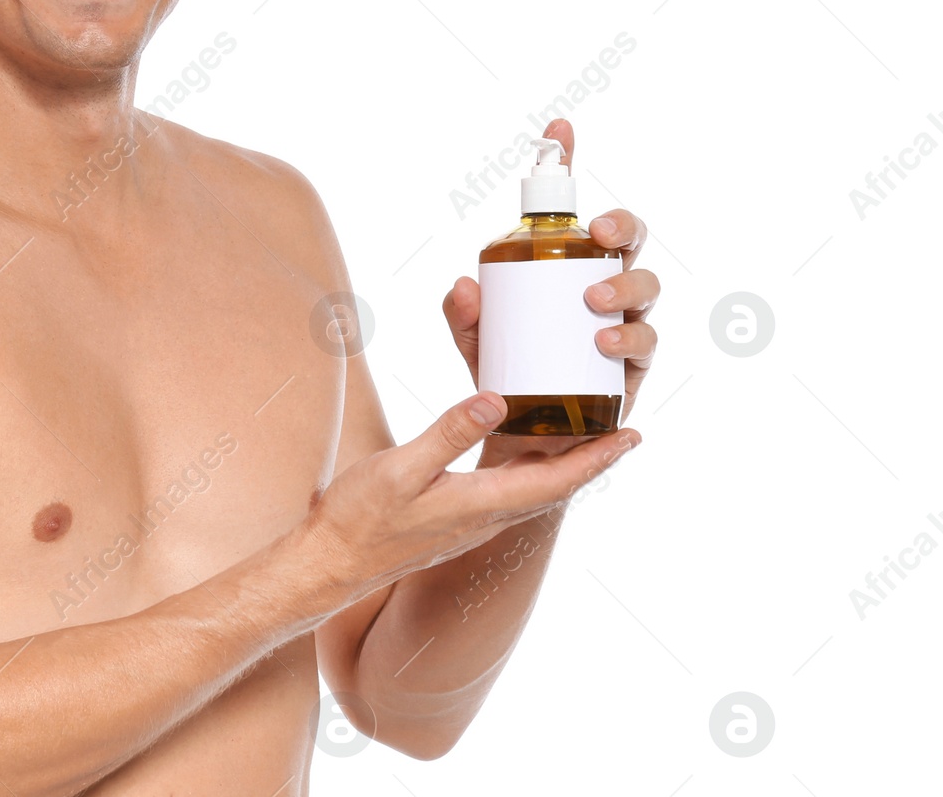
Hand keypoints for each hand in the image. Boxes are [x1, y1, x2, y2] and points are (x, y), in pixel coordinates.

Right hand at [306, 388, 638, 599]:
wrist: (330, 564)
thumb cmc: (360, 520)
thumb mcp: (400, 468)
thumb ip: (449, 433)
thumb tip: (498, 400)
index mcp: (483, 504)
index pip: (559, 479)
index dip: (599, 457)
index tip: (633, 435)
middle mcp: (487, 517)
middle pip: (555, 484)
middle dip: (591, 456)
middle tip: (621, 427)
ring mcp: (471, 521)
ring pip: (533, 488)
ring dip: (563, 462)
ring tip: (582, 433)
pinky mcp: (454, 518)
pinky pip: (509, 491)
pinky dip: (530, 468)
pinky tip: (520, 451)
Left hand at [441, 118, 658, 459]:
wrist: (519, 440)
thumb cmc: (500, 375)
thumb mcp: (473, 342)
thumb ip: (462, 316)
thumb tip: (462, 285)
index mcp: (564, 266)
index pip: (567, 208)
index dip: (567, 163)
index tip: (559, 130)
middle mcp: (602, 285)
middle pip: (629, 239)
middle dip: (622, 226)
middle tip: (596, 234)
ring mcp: (623, 324)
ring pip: (646, 290)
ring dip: (625, 288)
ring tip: (593, 304)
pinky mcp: (633, 367)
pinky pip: (645, 346)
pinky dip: (629, 342)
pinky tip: (605, 346)